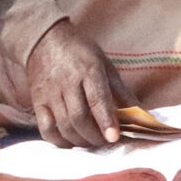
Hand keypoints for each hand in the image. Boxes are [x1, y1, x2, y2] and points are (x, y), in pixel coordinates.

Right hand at [25, 21, 131, 149]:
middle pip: (79, 118)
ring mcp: (49, 93)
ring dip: (80, 140)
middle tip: (104, 141)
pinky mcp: (37, 100)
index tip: (113, 137)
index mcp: (87, 70)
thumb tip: (143, 116)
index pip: (97, 99)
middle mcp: (66, 82)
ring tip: (91, 141)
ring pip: (63, 125)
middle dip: (94, 136)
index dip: (106, 120)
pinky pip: (46, 128)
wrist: (44, 39)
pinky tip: (71, 141)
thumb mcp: (105, 65)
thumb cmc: (80, 52)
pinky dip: (59, 141)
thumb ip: (122, 92)